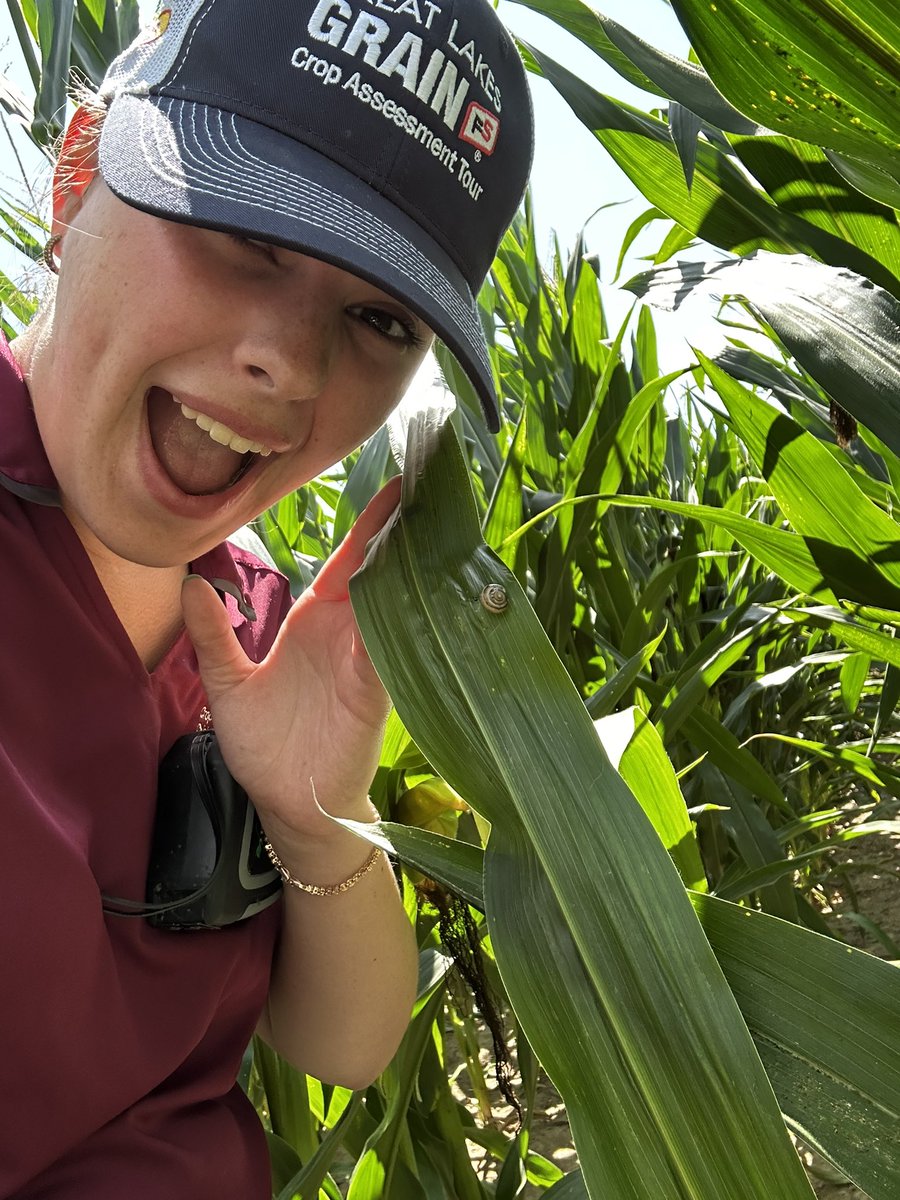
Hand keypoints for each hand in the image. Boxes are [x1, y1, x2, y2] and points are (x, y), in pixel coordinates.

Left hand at [181, 477, 400, 847]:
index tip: (392, 486)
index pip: (345, 561)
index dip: (366, 525)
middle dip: (400, 532)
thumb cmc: (264, 745)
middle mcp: (346, 634)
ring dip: (408, 568)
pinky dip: (398, 623)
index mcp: (315, 621)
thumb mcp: (228, 683)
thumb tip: (188, 583)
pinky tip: (409, 593)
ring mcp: (365, 661)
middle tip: (425, 487)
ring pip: (392, 604)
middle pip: (378, 571)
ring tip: (427, 523)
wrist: (288, 803)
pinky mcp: (373, 692)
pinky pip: (387, 650)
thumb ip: (212, 635)